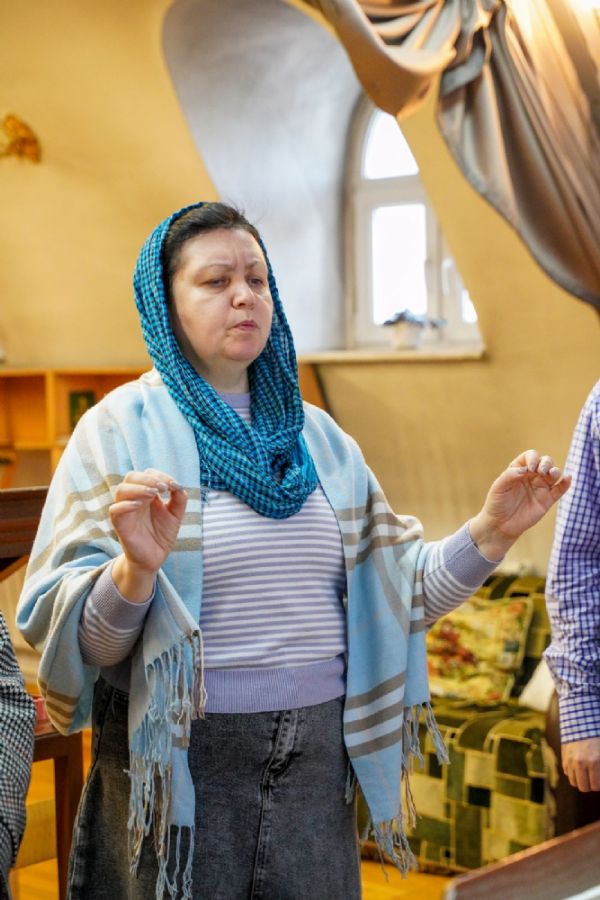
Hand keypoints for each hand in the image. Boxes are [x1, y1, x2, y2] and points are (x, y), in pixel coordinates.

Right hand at [109, 469, 187, 601]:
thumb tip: (177, 485)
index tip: (173, 485)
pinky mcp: (120, 524)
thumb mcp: (176, 515)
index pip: (148, 474)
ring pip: (121, 490)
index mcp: (147, 494)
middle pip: (131, 477)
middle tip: (162, 487)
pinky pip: (114, 510)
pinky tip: (139, 505)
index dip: (160, 475)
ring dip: (138, 488)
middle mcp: (134, 499)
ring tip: (154, 493)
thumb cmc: (163, 535)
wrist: (155, 558)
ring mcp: (126, 510)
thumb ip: (179, 499)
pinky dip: (125, 505)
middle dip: (147, 478)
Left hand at [469, 449, 570, 559]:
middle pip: (545, 462)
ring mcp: (540, 488)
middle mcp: (531, 476)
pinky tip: (567, 479)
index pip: (530, 456)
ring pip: (554, 474)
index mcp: (519, 469)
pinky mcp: (547, 500)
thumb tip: (527, 469)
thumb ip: (511, 475)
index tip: (530, 469)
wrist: (500, 525)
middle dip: (546, 463)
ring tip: (552, 475)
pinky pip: (559, 489)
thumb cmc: (497, 503)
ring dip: (556, 471)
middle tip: (541, 472)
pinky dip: (565, 483)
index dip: (533, 458)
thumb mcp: (499, 487)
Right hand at [562, 738, 599, 791]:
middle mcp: (581, 762)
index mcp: (595, 761)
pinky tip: (579, 766)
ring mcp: (570, 760)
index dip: (598, 785)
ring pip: (573, 782)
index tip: (599, 780)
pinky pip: (567, 772)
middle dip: (590, 785)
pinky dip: (573, 772)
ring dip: (580, 780)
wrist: (583, 723)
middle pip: (583, 787)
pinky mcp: (564, 756)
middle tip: (594, 779)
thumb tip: (599, 779)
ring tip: (586, 774)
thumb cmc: (598, 739)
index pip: (595, 786)